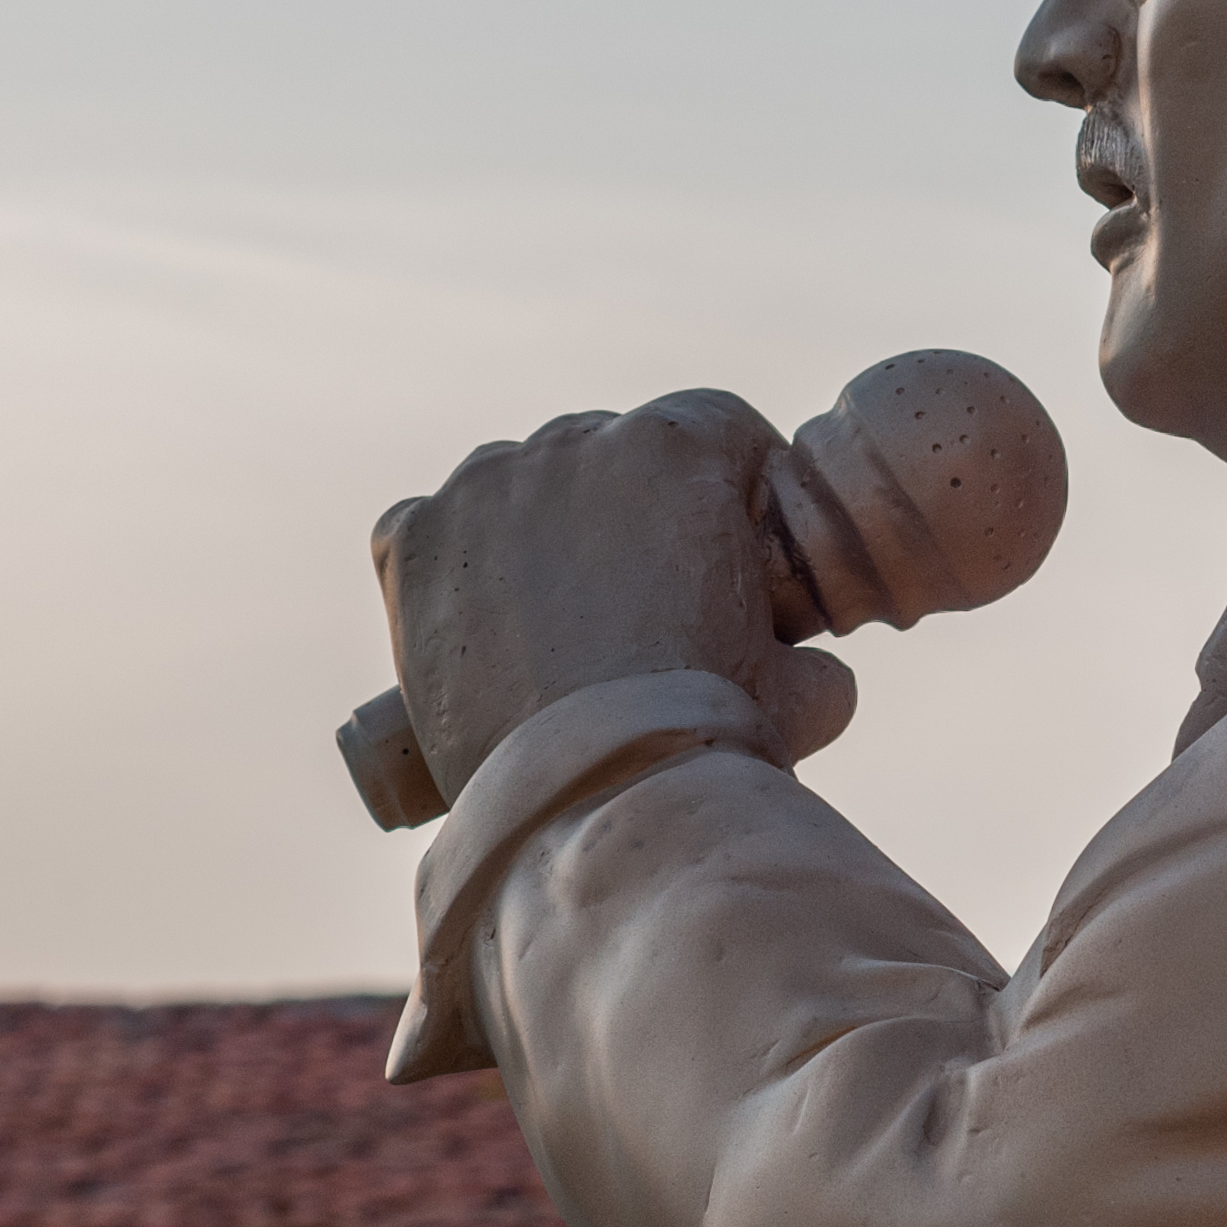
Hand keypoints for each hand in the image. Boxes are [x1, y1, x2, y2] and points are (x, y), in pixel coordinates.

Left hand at [371, 391, 857, 802]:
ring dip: (545, 529)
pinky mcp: (412, 541)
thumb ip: (813, 658)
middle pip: (615, 453)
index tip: (730, 545)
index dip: (731, 487)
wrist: (586, 798)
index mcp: (679, 448)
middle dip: (635, 512)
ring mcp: (483, 485)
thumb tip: (812, 671)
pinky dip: (455, 564)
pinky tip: (480, 624)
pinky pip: (432, 527)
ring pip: (521, 484)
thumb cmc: (701, 740)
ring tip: (561, 626)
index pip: (718, 427)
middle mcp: (574, 441)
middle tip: (649, 604)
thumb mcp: (802, 695)